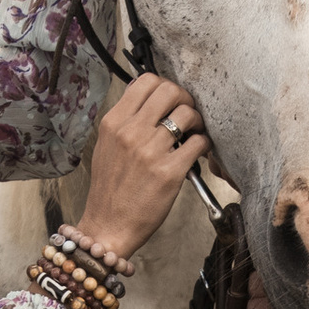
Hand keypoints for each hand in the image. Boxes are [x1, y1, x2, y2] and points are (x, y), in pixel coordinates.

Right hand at [81, 73, 214, 258]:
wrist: (108, 226)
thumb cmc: (109, 190)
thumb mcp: (105, 146)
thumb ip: (124, 121)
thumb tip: (145, 96)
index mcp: (113, 123)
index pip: (145, 81)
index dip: (165, 86)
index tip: (170, 100)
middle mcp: (130, 132)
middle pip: (170, 91)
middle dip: (185, 99)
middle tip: (187, 114)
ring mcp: (150, 151)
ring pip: (187, 114)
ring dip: (197, 121)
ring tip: (193, 134)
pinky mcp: (169, 172)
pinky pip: (198, 143)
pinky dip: (203, 145)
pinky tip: (197, 153)